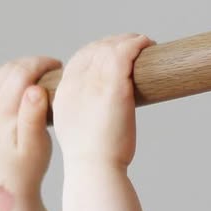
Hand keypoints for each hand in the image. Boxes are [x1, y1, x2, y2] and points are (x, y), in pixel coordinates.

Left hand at [0, 56, 61, 194]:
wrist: (6, 186)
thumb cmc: (27, 167)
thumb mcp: (37, 146)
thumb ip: (34, 116)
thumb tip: (34, 89)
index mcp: (0, 112)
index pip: (20, 72)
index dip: (41, 64)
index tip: (57, 67)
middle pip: (8, 69)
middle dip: (31, 64)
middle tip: (50, 70)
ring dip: (16, 69)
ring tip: (36, 77)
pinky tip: (14, 84)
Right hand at [52, 34, 152, 167]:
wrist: (94, 169)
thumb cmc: (91, 159)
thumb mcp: (78, 131)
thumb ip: (83, 116)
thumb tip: (100, 115)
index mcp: (63, 94)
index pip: (77, 60)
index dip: (96, 52)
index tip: (111, 54)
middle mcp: (75, 84)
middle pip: (93, 50)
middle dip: (113, 43)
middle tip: (132, 47)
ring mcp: (94, 83)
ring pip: (110, 47)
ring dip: (129, 41)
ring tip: (143, 44)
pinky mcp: (114, 86)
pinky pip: (125, 52)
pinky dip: (137, 44)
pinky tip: (147, 44)